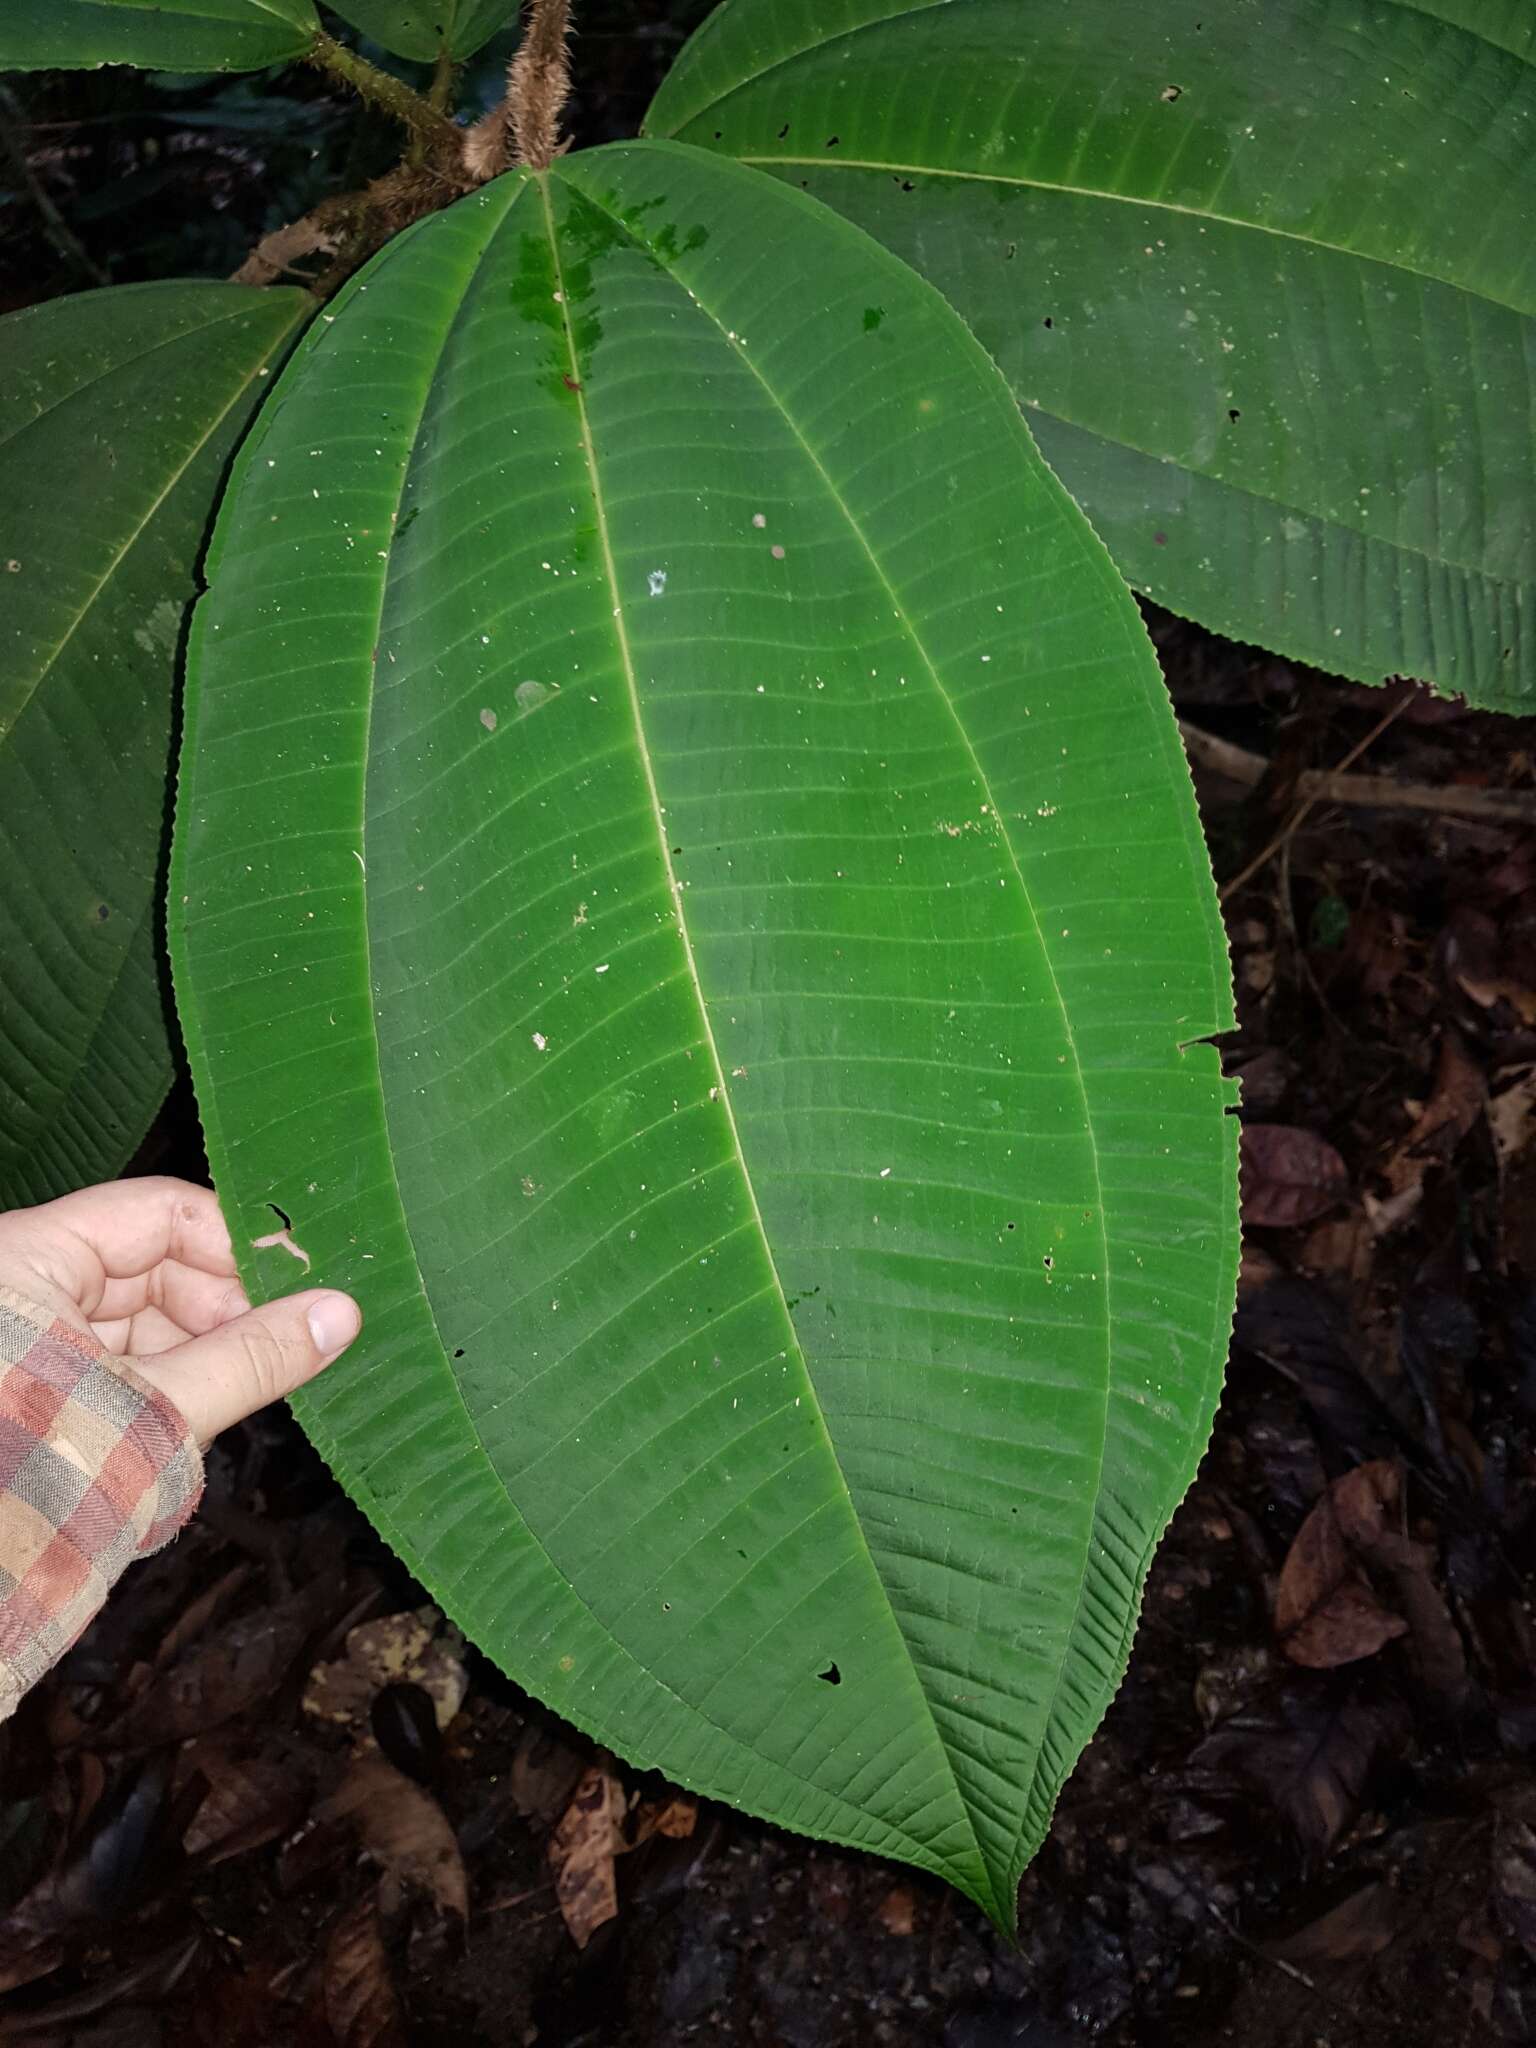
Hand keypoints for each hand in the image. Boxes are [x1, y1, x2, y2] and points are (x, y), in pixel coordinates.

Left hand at [0, 1177, 359, 1445]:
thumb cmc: (37, 1473)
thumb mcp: (154, 1406)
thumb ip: (250, 1358)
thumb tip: (340, 1315)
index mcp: (34, 1257)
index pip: (162, 1213)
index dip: (236, 1246)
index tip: (301, 1282)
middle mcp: (28, 1283)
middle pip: (157, 1268)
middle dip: (224, 1311)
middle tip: (289, 1346)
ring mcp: (32, 1335)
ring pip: (147, 1319)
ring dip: (202, 1355)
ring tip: (239, 1396)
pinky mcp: (42, 1382)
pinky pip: (124, 1361)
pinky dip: (167, 1386)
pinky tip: (191, 1422)